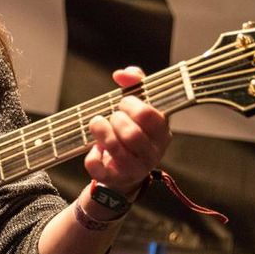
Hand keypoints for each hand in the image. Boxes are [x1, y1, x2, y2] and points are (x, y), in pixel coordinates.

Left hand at [84, 66, 170, 194]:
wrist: (126, 168)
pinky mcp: (115, 179)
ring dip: (102, 132)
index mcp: (162, 133)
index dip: (133, 105)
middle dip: (117, 119)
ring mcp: (135, 168)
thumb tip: (121, 74)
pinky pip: (100, 170)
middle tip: (112, 115)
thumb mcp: (139, 105)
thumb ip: (135, 83)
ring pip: (116, 150)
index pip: (151, 117)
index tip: (124, 101)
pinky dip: (92, 158)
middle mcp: (153, 153)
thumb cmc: (134, 129)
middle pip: (133, 135)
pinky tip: (95, 149)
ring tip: (96, 123)